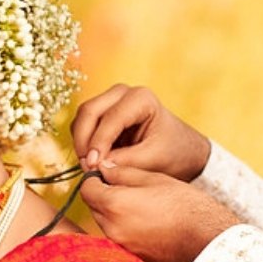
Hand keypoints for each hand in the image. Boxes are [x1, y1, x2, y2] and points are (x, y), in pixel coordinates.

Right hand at [72, 84, 210, 182]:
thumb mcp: (153, 160)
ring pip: (82, 117)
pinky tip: (93, 160)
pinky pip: (83, 125)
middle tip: (87, 168)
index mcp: (141, 99)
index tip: (93, 167)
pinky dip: (83, 142)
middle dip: (84, 141)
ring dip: (81, 142)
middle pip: (89, 111)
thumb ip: (124, 162)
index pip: (110, 118)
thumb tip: (95, 166)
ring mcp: (111, 101)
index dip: (98, 144)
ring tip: (90, 166)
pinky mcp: (103, 113)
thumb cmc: (173, 152)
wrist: (181, 151)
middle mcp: (123, 93)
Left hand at [81, 165, 238, 261]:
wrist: (205, 238)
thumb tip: (104, 168)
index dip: (94, 178)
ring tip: (140, 206)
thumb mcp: (153, 178)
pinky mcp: (131, 258)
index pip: (86, 188)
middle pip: (94, 207)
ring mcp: (120, 246)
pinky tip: (145, 223)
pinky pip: (118, 239)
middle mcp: (111, 229)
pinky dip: (124, 229)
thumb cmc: (184, 205)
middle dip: (103, 195)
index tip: (106, 174)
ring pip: (105, 224)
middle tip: (126, 188)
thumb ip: (123, 172)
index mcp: (114, 204)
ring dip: (114, 213)